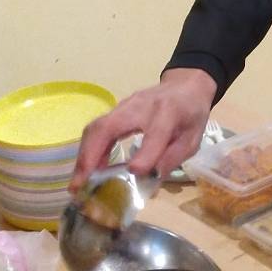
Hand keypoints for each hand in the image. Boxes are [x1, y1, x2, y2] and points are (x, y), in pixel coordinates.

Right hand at [70, 69, 216, 190]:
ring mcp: (124, 106)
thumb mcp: (192, 139)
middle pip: (108, 127)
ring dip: (84, 156)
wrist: (184, 86)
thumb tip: (149, 177)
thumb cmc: (190, 115)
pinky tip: (88, 170)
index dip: (144, 154)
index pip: (155, 134)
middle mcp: (141, 106)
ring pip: (96, 128)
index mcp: (168, 113)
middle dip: (91, 157)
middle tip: (80, 184)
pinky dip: (89, 151)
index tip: (133, 172)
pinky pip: (97, 130)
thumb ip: (173, 157)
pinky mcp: (115, 111)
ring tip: (79, 182)